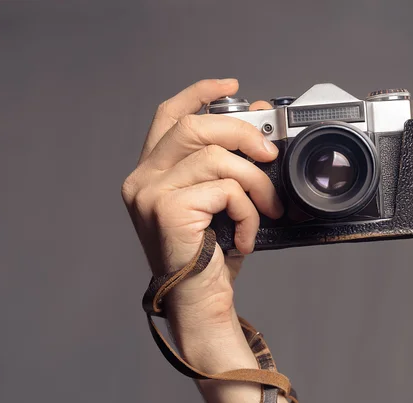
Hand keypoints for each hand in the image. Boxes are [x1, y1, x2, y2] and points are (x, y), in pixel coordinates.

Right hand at [121, 79, 281, 367]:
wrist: (199, 305)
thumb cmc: (209, 257)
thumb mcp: (219, 202)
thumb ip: (229, 165)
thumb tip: (261, 130)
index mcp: (152, 173)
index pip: (169, 115)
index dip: (199, 93)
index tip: (233, 88)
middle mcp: (142, 179)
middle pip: (195, 125)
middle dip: (242, 133)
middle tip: (269, 153)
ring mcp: (151, 193)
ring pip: (218, 158)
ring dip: (256, 184)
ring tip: (268, 210)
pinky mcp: (169, 209)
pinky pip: (226, 189)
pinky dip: (248, 211)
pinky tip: (247, 235)